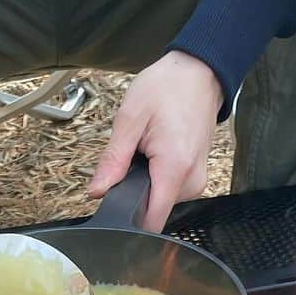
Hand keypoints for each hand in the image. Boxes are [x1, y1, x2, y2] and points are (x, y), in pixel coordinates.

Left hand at [87, 51, 222, 231]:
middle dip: (135, 192)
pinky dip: (158, 177)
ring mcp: (197, 180)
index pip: (151, 221)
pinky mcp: (197, 177)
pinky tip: (157, 152)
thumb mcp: (130, 118)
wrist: (198, 72)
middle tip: (132, 157)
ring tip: (146, 150)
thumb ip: (112, 160)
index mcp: (174, 169)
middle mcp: (191, 181)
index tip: (115, 204)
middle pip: (154, 211)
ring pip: (161, 201)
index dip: (129, 219)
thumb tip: (97, 191)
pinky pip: (171, 190)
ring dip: (147, 182)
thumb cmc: (168, 87)